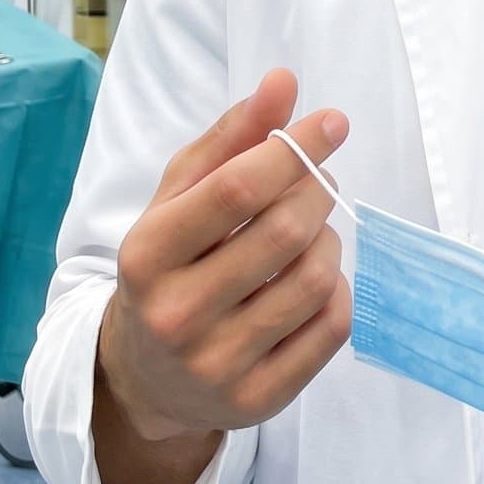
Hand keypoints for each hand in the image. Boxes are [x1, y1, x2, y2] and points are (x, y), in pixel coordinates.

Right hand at [100, 69, 350, 444]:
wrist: (144, 378)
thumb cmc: (169, 266)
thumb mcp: (178, 198)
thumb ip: (229, 138)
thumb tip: (283, 82)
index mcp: (146, 255)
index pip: (234, 191)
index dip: (293, 148)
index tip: (331, 121)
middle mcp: (176, 315)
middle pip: (283, 233)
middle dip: (317, 190)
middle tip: (322, 180)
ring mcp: (217, 366)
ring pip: (313, 279)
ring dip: (329, 240)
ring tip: (313, 231)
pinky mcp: (257, 402)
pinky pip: (331, 329)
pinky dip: (338, 290)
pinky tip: (316, 279)